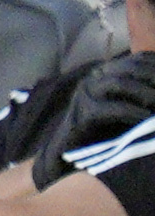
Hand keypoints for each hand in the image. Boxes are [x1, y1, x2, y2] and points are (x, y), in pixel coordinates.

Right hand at [37, 51, 154, 172]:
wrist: (69, 156)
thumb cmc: (104, 132)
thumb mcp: (130, 107)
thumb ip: (146, 97)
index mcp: (109, 72)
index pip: (142, 59)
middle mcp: (96, 77)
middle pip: (134, 67)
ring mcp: (86, 93)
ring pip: (121, 83)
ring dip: (148, 94)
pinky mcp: (82, 113)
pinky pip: (112, 108)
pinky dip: (134, 113)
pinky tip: (149, 120)